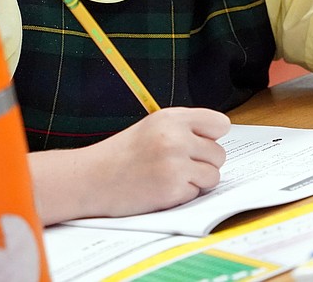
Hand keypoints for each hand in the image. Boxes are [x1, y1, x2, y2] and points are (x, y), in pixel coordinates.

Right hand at [77, 107, 229, 217]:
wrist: (91, 178)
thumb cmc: (121, 154)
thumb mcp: (152, 126)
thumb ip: (184, 128)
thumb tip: (216, 139)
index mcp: (172, 118)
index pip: (220, 124)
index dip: (212, 137)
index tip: (200, 144)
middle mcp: (176, 137)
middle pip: (219, 154)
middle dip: (204, 163)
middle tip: (180, 166)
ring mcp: (175, 164)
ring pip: (213, 175)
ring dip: (197, 181)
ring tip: (171, 177)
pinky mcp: (172, 189)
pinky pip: (197, 193)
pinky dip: (183, 195)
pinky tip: (161, 188)